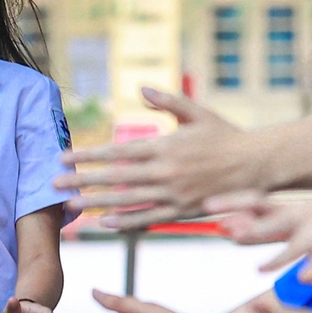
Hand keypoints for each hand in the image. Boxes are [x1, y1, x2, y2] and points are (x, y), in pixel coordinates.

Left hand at [57, 89, 252, 228]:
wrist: (257, 164)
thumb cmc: (226, 135)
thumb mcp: (197, 112)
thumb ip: (167, 101)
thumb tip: (140, 88)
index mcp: (165, 146)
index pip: (117, 152)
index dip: (88, 156)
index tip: (64, 158)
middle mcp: (166, 172)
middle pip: (115, 179)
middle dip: (82, 181)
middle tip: (54, 185)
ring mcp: (174, 194)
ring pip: (128, 201)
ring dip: (97, 204)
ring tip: (73, 206)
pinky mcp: (183, 211)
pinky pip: (150, 219)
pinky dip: (127, 223)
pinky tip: (106, 224)